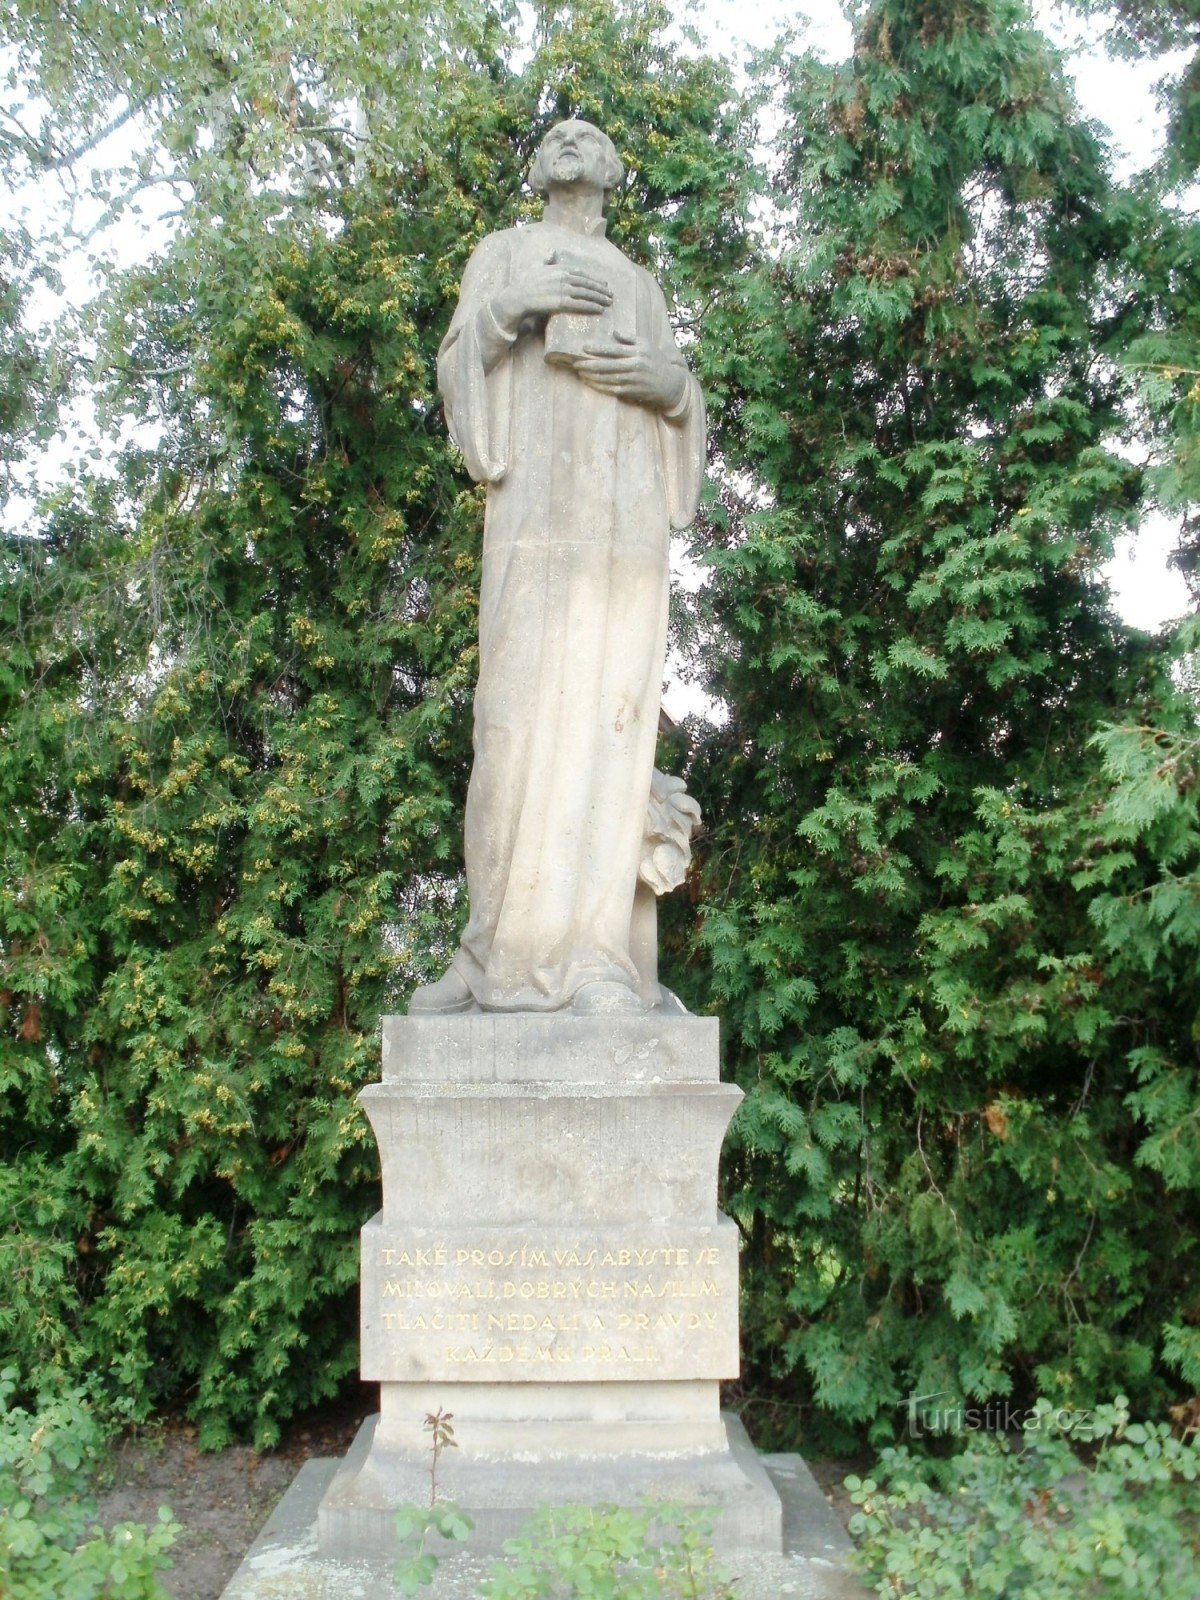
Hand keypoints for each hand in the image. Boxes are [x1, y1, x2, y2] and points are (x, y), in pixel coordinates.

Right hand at [492, 255, 611, 330]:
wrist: (518, 297)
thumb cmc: (526, 284)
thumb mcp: (537, 266)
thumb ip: (547, 260)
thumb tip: (551, 252)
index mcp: (560, 268)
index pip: (581, 273)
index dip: (594, 278)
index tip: (603, 283)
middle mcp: (563, 277)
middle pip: (587, 283)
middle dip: (600, 289)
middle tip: (611, 294)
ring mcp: (563, 289)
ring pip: (586, 293)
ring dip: (599, 298)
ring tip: (608, 302)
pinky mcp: (561, 302)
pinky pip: (580, 304)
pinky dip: (591, 306)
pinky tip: (599, 309)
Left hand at [574, 334, 687, 410]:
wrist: (669, 383)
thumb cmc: (655, 361)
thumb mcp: (646, 345)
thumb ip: (630, 338)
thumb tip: (614, 333)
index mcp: (637, 352)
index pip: (614, 350)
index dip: (598, 349)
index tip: (584, 347)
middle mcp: (634, 366)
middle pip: (607, 366)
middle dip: (590, 364)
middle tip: (575, 362)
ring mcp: (632, 380)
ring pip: (608, 378)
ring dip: (592, 376)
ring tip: (579, 372)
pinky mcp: (631, 391)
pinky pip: (612, 389)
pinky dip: (600, 386)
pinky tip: (590, 382)